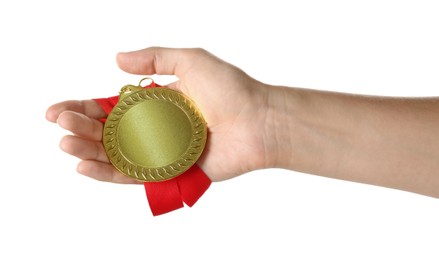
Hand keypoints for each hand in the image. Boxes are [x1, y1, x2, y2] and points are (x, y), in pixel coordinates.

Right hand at [46, 47, 270, 183]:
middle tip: (61, 124)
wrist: (258, 121)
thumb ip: (154, 58)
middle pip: (108, 132)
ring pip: (115, 155)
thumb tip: (116, 60)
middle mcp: (155, 128)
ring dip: (88, 150)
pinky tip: (86, 166)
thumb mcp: (191, 60)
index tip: (57, 110)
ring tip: (67, 143)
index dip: (83, 108)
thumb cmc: (231, 89)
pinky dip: (108, 173)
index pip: (110, 107)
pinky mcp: (169, 172)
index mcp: (156, 103)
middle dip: (80, 128)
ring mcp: (160, 151)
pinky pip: (133, 175)